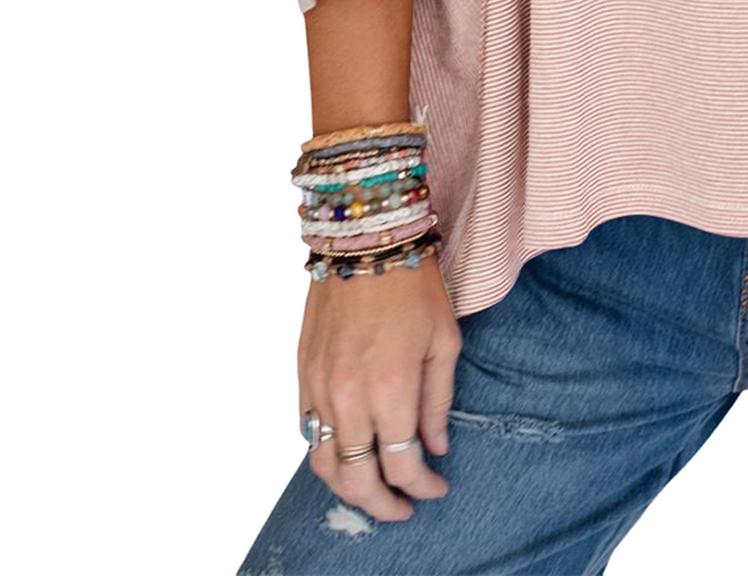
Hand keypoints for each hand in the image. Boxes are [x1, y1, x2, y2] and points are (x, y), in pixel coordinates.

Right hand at [299, 256, 463, 520]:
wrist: (363, 239)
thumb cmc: (413, 284)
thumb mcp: (445, 340)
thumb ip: (438, 400)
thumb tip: (436, 447)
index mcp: (390, 388)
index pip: (401, 463)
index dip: (422, 485)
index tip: (437, 487)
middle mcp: (348, 397)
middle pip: (357, 479)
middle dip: (382, 504)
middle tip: (404, 507)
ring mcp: (319, 388)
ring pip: (325, 465)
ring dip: (349, 488)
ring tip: (374, 490)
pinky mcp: (302, 375)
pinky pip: (308, 433)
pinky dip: (327, 454)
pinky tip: (349, 453)